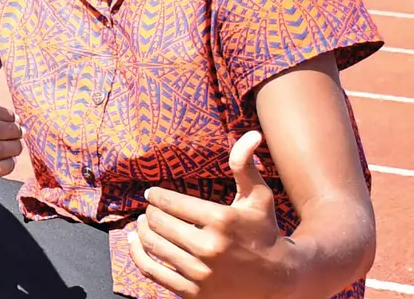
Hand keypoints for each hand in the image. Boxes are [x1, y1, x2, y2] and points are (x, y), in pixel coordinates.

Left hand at [128, 131, 291, 297]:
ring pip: (152, 244)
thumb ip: (246, 165)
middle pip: (158, 222)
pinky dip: (137, 255)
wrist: (282, 279)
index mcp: (221, 220)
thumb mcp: (258, 198)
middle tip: (151, 210)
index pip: (169, 202)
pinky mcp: (194, 293)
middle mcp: (209, 248)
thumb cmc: (266, 233)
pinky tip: (134, 243)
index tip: (153, 195)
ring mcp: (200, 273)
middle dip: (151, 213)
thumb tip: (250, 133)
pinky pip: (152, 271)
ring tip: (143, 224)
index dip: (156, 196)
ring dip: (141, 231)